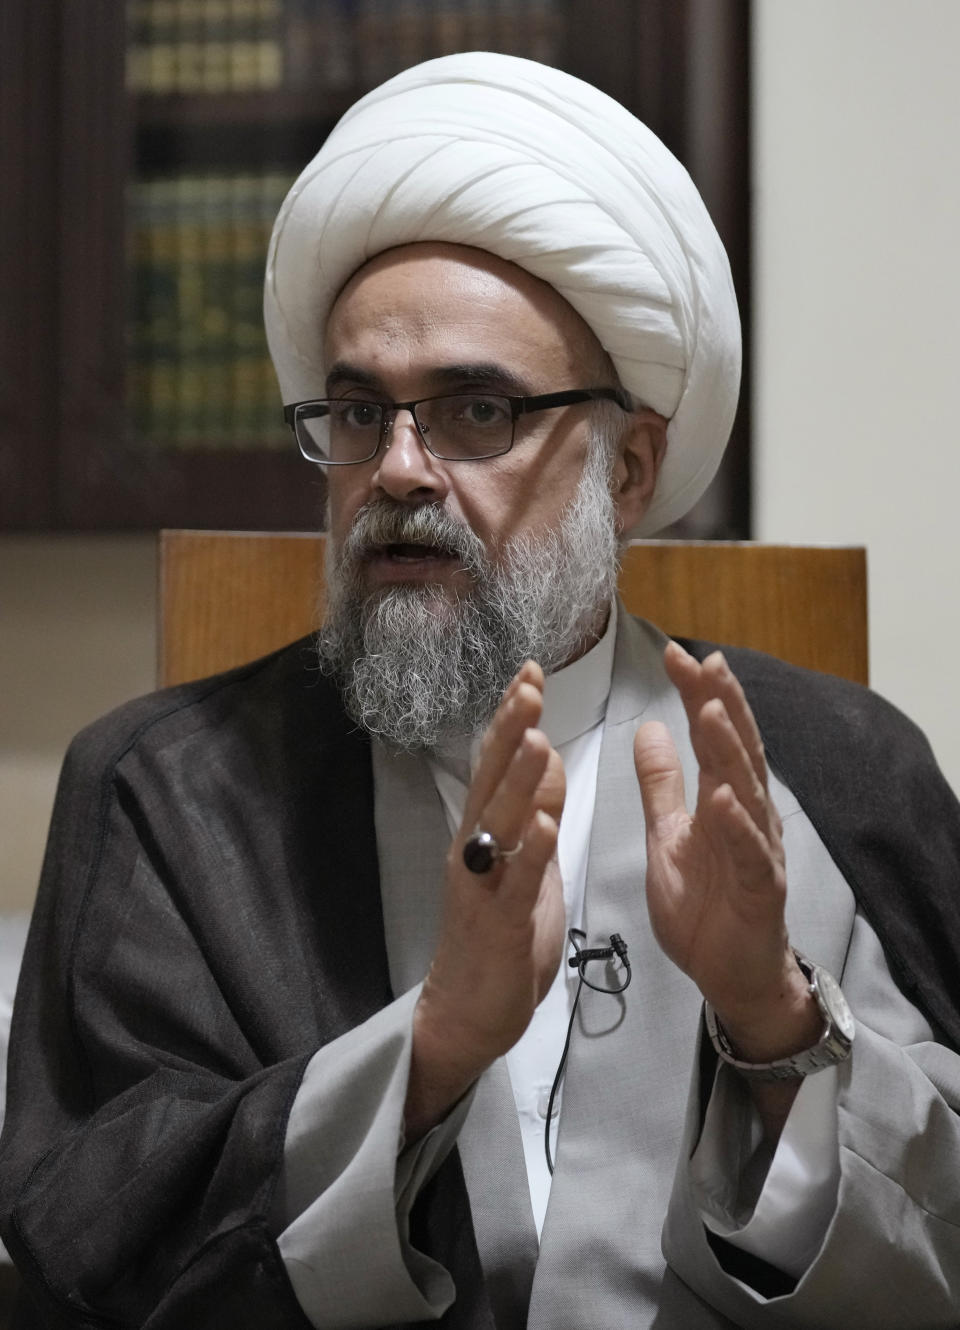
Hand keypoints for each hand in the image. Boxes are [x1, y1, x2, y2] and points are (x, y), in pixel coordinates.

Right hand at [406, 661, 565, 1139]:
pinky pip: (514, 882)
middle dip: (511, 729)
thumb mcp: (527, 862)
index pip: (498, 762)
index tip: (531, 671)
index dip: (512, 717)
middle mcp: (475, 848)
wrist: (468, 1011)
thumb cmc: (501, 933)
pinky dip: (530, 851)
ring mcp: (480, 884)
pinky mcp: (495, 923)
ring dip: (518, 779)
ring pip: (498, 822)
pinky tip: (546, 823)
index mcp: (485, 830)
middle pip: (492, 778)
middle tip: (530, 682)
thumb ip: (534, 810)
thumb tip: (545, 757)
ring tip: (537, 736)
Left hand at [633, 643, 818, 1065]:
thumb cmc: (705, 906)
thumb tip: (651, 727)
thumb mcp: (667, 836)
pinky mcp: (760, 889)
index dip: (696, 695)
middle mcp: (745, 815)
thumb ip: (661, 784)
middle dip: (721, 704)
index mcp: (721, 799)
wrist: (730, 975)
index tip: (675, 654)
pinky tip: (723, 797)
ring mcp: (757, 850)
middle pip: (736, 751)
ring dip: (729, 752)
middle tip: (705, 662)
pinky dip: (737, 825)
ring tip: (712, 712)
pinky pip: (749, 853)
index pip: (710, 736)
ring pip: (746, 792)